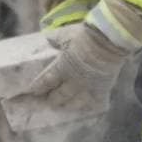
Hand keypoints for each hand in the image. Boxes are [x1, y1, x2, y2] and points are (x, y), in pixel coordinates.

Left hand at [6, 23, 123, 119]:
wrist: (110, 39)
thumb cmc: (86, 35)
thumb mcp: (66, 33)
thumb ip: (54, 37)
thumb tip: (46, 37)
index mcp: (62, 67)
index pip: (45, 82)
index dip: (37, 89)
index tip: (30, 92)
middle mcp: (73, 81)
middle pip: (57, 97)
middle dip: (49, 100)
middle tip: (44, 101)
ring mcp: (88, 87)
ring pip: (73, 104)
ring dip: (65, 105)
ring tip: (60, 105)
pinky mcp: (102, 89)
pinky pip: (94, 104)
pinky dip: (88, 107)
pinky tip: (85, 107)